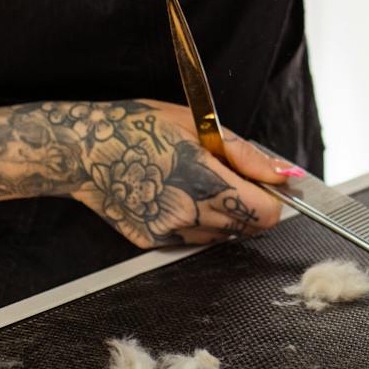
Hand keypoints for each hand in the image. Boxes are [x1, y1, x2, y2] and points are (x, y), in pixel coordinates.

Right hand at [54, 100, 292, 247]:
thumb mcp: (200, 125)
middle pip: (248, 228)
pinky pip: (194, 237)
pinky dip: (198, 219)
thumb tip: (285, 175)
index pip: (264, 213)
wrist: (83, 151)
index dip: (273, 199)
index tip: (267, 183)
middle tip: (229, 175)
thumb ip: (247, 156)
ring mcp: (167, 232)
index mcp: (202, 180)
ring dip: (225, 214)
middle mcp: (186, 213)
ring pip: (222, 235)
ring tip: (198, 181)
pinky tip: (177, 193)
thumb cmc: (140, 128)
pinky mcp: (152, 242)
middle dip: (251, 204)